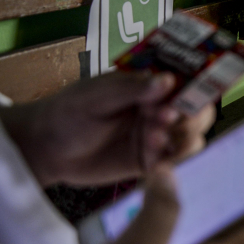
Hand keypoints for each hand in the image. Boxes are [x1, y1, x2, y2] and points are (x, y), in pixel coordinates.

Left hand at [0, 72, 214, 186]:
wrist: (46, 151)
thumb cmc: (69, 113)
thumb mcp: (97, 96)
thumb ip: (132, 89)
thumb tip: (168, 80)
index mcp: (150, 86)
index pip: (186, 82)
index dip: (194, 88)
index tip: (183, 97)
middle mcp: (160, 109)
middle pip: (197, 111)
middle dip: (192, 116)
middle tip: (167, 120)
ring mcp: (158, 136)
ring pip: (192, 137)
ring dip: (183, 139)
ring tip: (155, 141)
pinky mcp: (151, 163)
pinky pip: (175, 162)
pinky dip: (175, 163)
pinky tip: (157, 163)